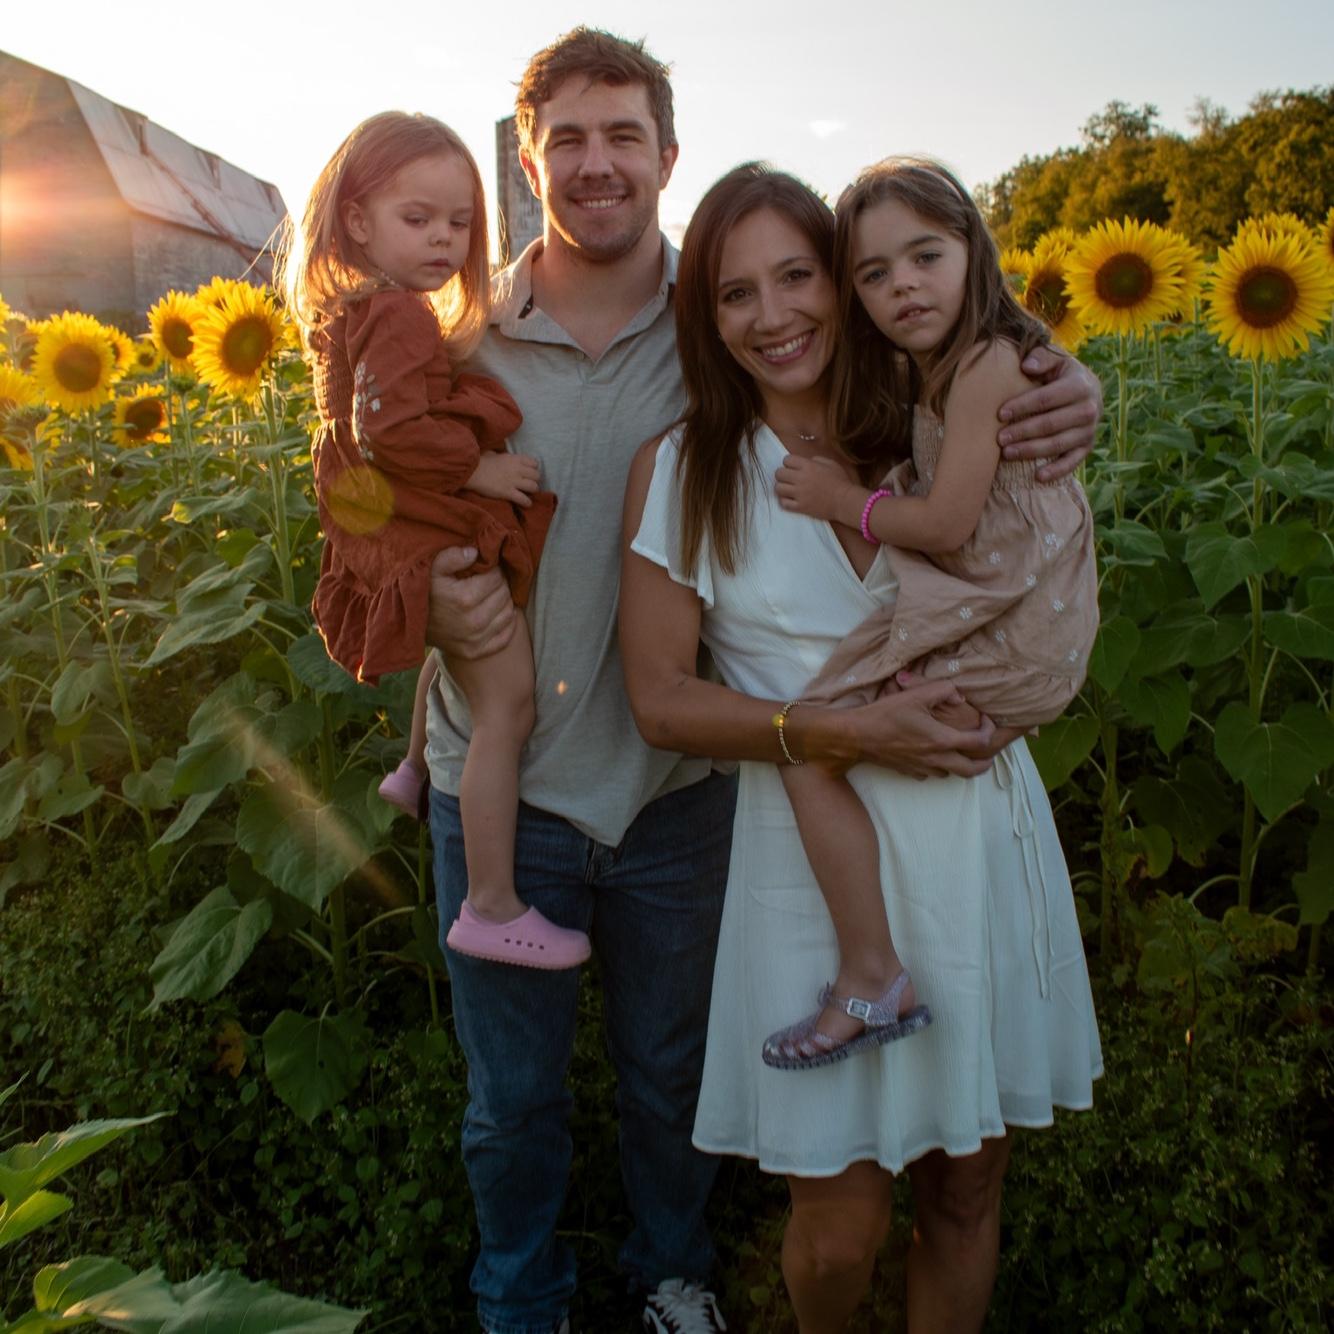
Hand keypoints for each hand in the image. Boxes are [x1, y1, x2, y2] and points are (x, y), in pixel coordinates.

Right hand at [424, 546, 514, 659]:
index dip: (492, 569)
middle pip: (504, 594)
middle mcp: (474, 621)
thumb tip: (475, 552)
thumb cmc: (424, 591)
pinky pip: (506, 636)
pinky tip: (496, 614)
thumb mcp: (432, 568)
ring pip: (508, 613)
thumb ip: (452, 555)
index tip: (484, 569)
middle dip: (499, 584)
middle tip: (488, 581)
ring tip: (490, 596)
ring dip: (503, 602)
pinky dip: (506, 624)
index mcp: (465, 598)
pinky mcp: (476, 651)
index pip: (497, 577)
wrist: (409, 624)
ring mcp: (476, 639)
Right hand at [465, 451, 540, 506]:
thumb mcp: (493, 454)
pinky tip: (526, 504)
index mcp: (514, 459)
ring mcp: (514, 481)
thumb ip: (500, 456)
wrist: (472, 472)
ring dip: (532, 491)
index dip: (533, 469)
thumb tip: (496, 456)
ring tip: (528, 493)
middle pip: (537, 476)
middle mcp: (517, 469)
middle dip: (534, 480)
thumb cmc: (480, 462)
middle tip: (529, 484)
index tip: (529, 473)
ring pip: (534, 487)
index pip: (534, 463)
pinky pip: (524, 499)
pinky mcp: (508, 492)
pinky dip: (527, 503)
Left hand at [775, 454, 858, 522]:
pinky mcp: (800, 507)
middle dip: (783, 474)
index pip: (786, 460)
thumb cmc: (840, 481)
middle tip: (789, 479)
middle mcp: (800, 478)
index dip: (789, 463)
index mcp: (807, 466)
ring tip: (788, 490)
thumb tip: (806, 461)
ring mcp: (799, 494)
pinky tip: (791, 500)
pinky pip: (783, 503)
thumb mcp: (830, 464)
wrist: (845, 501)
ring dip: (782, 488)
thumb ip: (816, 460)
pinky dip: (785, 501)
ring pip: (778, 488)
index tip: (794, 467)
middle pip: (779, 473)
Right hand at [848, 679, 996, 778]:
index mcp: (942, 739)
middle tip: (988, 754)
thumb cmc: (886, 714)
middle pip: (972, 770)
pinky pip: (931, 774)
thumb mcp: (916, 694)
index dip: (989, 731)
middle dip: (985, 763)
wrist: (857, 736)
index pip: (979, 742)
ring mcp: (922, 768)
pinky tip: (932, 755)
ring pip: (951, 774)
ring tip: (960, 752)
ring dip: (961, 765)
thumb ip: (944, 690)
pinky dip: (938, 767)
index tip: (986, 721)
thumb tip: (960, 697)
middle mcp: (936, 758)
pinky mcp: (909, 771)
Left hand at [997, 348, 1102, 481]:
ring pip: (1058, 444)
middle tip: (999, 438)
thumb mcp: (1055, 359)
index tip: (1000, 414)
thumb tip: (1027, 366)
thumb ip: (1041, 357)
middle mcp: (1089, 408)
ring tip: (1006, 454)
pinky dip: (1056, 471)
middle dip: (1023, 432)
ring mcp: (1089, 430)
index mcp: (1081, 385)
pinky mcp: (1087, 447)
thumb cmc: (1061, 373)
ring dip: (1031, 451)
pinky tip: (1038, 477)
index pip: (1047, 398)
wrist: (1086, 388)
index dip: (1023, 406)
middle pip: (1051, 424)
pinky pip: (1072, 462)